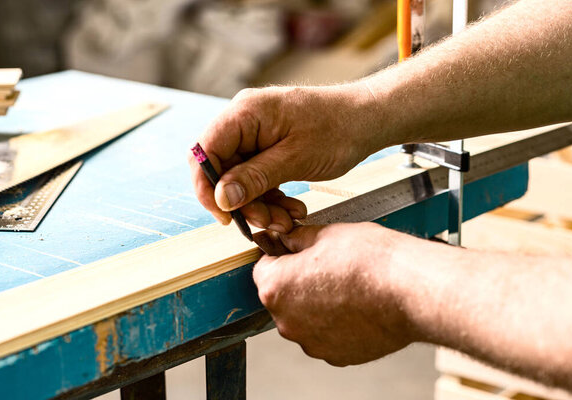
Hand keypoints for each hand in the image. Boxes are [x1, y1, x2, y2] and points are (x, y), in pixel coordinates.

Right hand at [189, 84, 384, 231]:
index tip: (225, 215)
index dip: (207, 187)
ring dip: (260, 204)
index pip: (204, 151)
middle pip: (222, 169)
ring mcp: (256, 135)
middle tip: (267, 222)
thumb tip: (221, 198)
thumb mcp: (295, 159)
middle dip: (242, 201)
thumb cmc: (337, 129)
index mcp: (245, 113)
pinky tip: (291, 209)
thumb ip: (254, 178)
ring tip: (287, 219)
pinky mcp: (268, 148)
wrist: (366, 120)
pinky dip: (271, 197)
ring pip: (240, 179)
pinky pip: (257, 178)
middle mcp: (244, 121)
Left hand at [253, 223, 417, 365]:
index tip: (296, 252)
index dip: (280, 256)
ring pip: (304, 318)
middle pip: (282, 297)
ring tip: (347, 287)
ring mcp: (311, 342)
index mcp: (276, 288)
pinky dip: (336, 323)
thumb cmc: (370, 259)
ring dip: (316, 305)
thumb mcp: (325, 233)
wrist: (410, 290)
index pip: (263, 268)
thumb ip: (297, 238)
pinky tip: (357, 305)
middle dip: (298, 282)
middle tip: (327, 267)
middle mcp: (286, 322)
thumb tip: (287, 239)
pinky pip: (326, 335)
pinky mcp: (336, 355)